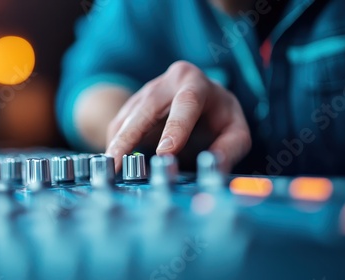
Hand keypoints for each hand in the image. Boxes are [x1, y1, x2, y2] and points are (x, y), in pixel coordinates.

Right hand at [105, 61, 250, 172]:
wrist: (202, 100)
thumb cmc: (218, 118)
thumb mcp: (235, 131)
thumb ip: (229, 149)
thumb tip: (215, 168)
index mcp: (195, 82)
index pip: (186, 102)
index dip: (176, 127)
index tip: (165, 153)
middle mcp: (167, 81)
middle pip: (146, 108)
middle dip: (130, 136)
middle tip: (118, 162)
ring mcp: (145, 91)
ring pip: (127, 118)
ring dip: (117, 143)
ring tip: (109, 168)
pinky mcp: (131, 105)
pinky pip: (118, 125)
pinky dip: (114, 144)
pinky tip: (112, 163)